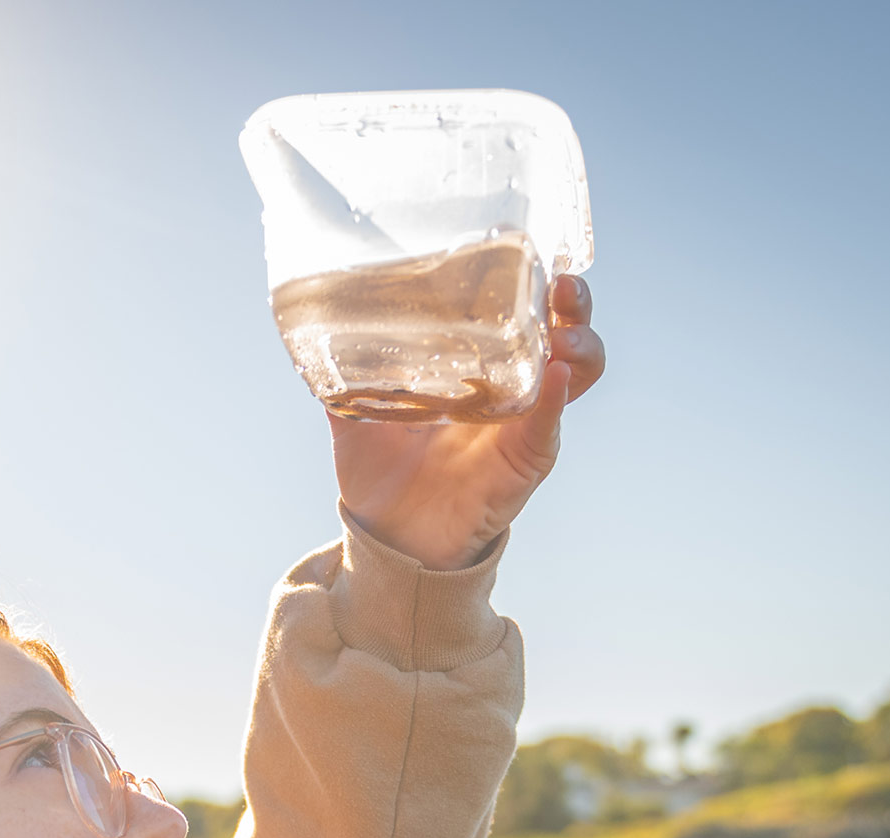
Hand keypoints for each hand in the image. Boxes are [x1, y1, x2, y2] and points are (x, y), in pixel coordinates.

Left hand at [330, 274, 605, 570]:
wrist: (386, 536)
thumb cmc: (378, 472)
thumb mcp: (354, 413)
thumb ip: (340, 376)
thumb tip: (310, 333)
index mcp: (476, 365)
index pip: (519, 310)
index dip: (532, 281)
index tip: (530, 250)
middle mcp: (510, 386)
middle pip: (562, 331)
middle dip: (571, 302)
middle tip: (561, 282)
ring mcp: (524, 421)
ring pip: (577, 372)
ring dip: (579, 344)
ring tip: (564, 331)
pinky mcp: (527, 459)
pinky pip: (549, 424)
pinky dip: (554, 400)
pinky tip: (554, 377)